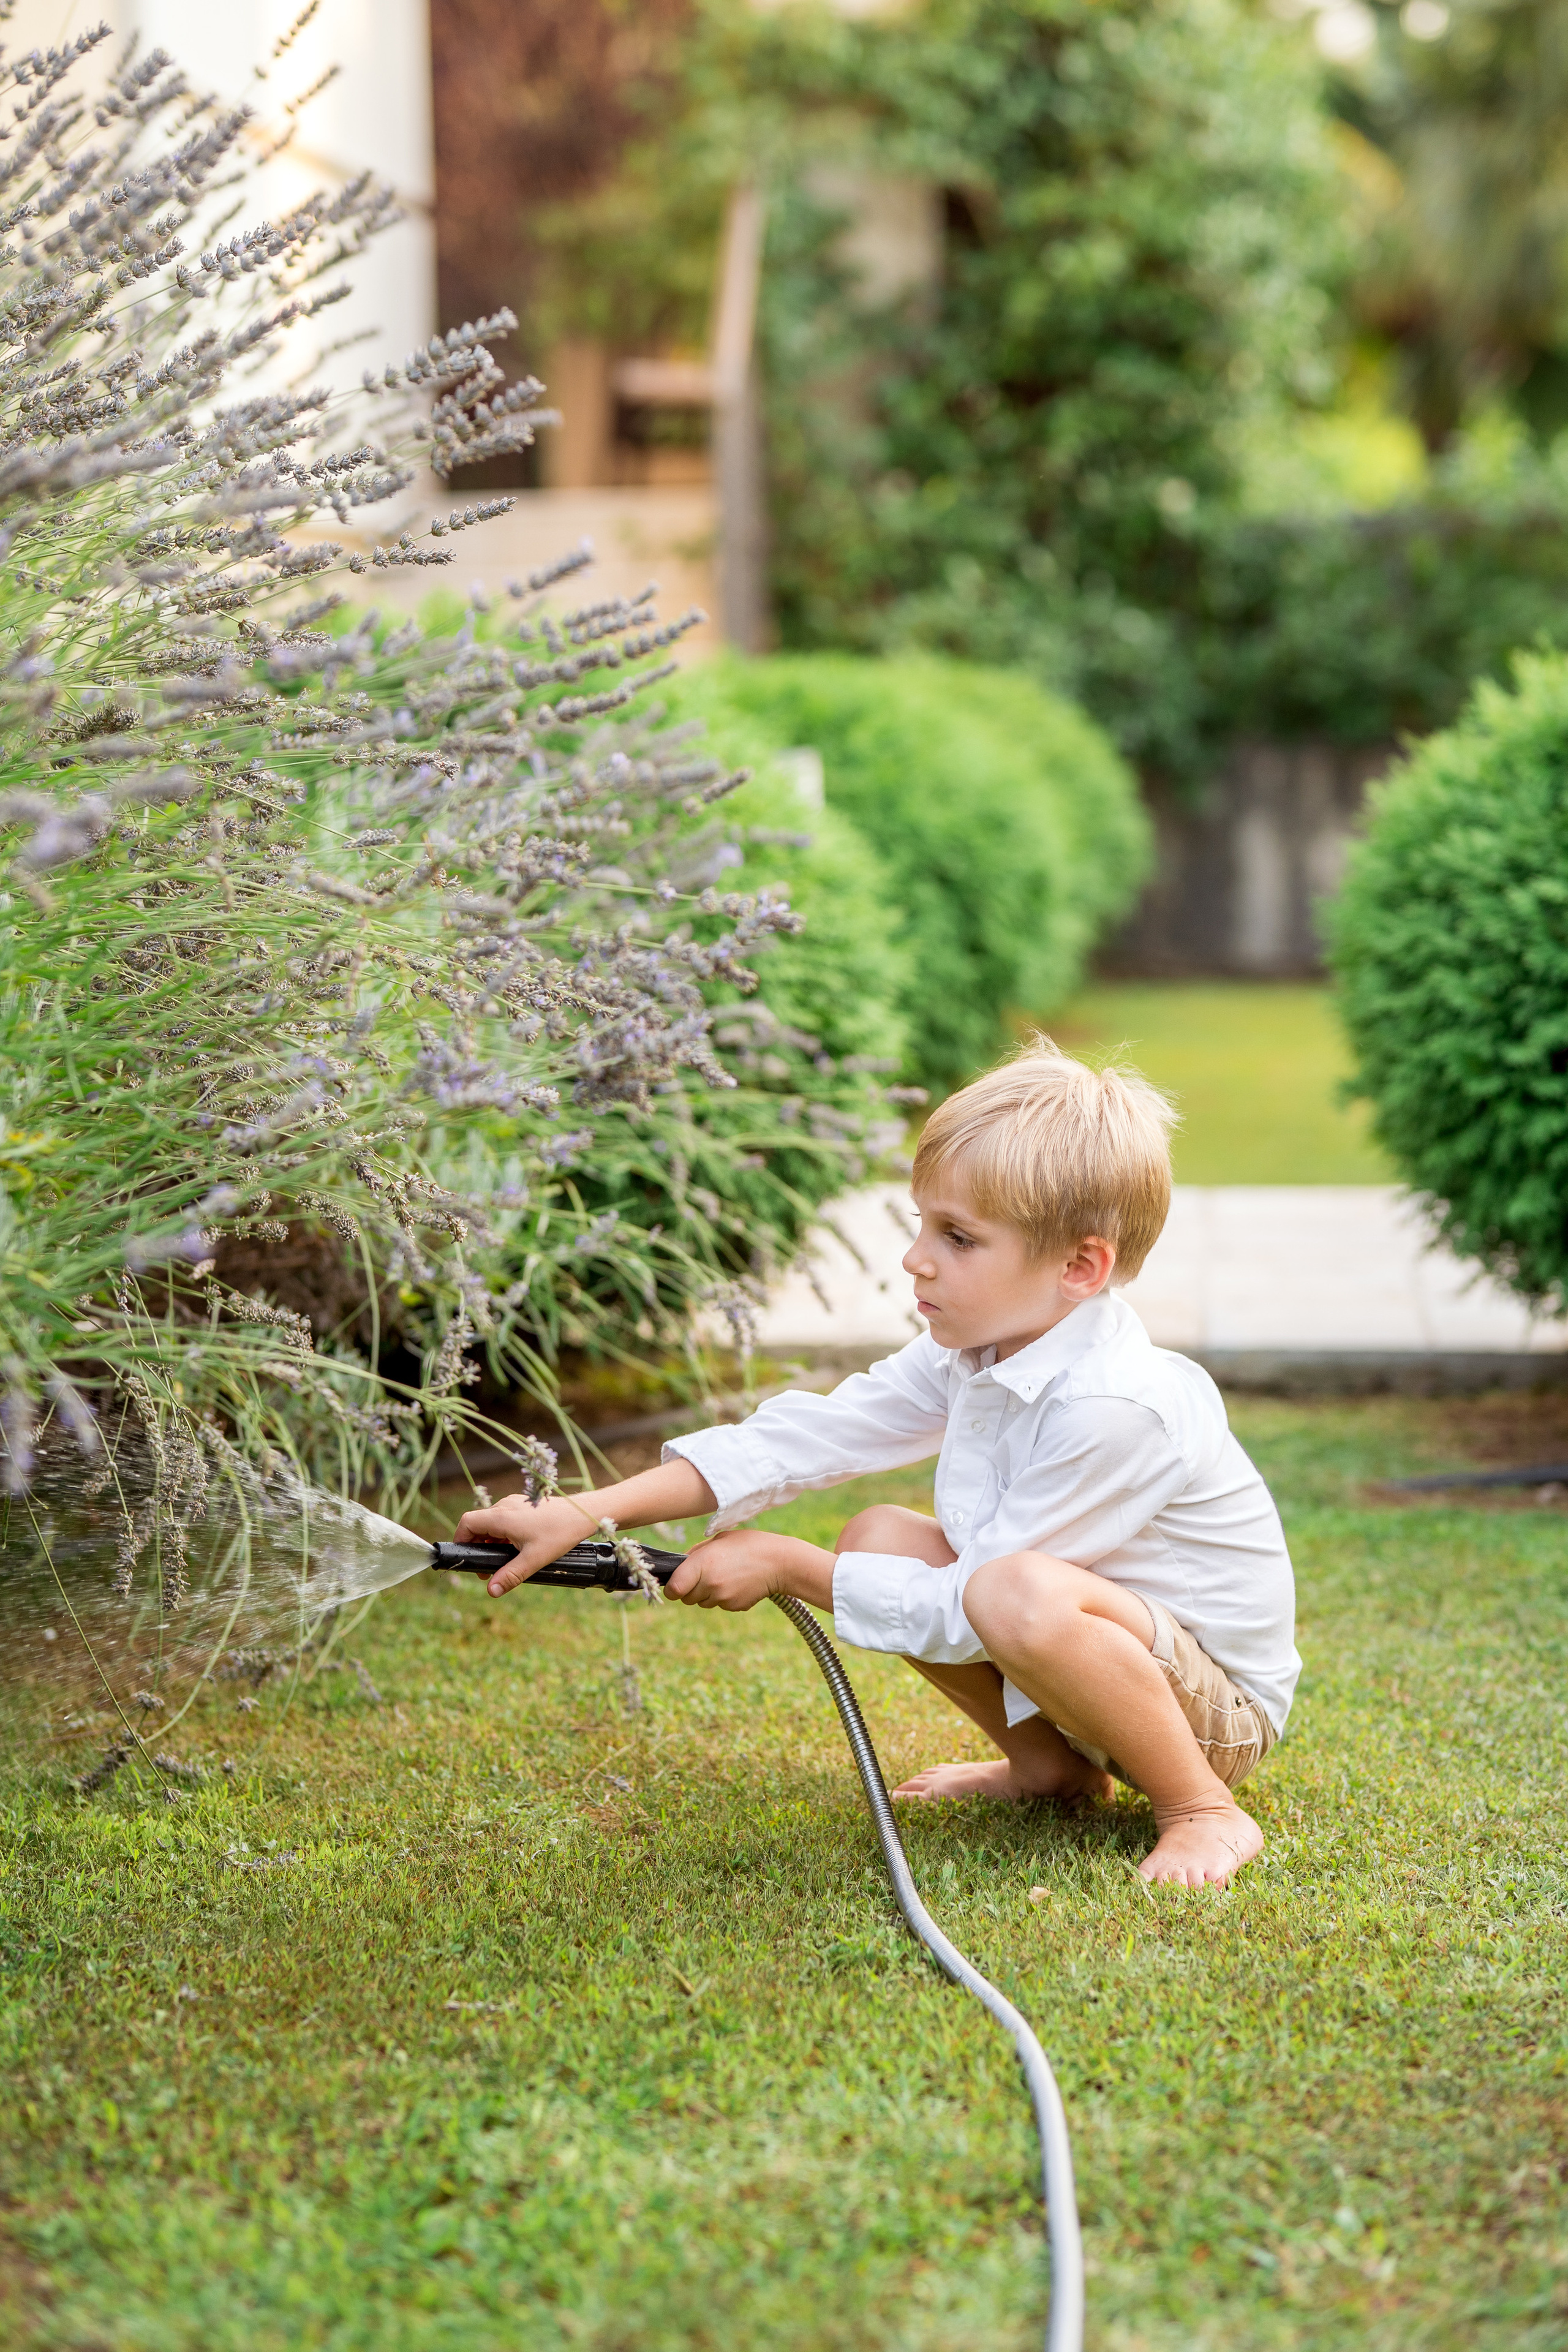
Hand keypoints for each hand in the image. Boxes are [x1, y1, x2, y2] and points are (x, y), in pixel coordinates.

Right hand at [451, 1491, 597, 1596]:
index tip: (467, 1558)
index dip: (461, 1539)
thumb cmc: (560, 1533)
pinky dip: (502, 1533)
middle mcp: (505, 1505)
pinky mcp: (524, 1505)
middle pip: (478, 1523)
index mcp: (502, 1516)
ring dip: (490, 1540)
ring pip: (492, 1521)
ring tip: (501, 1561)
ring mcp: (515, 1503)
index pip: (467, 1522)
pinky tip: (515, 1548)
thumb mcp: (534, 1559)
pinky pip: (504, 1518)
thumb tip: (491, 1591)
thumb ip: (510, 1575)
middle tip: (486, 1569)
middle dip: (477, 1545)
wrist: (583, 1513)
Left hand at [668, 1531, 834, 1612]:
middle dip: (690, 1589)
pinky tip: (737, 1582)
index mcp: (702, 1563)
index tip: (676, 1583)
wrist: (780, 1562)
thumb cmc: (748, 1544)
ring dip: (708, 1593)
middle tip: (705, 1574)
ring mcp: (723, 1598)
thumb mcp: (719, 1540)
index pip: (673, 1590)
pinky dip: (724, 1597)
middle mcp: (710, 1583)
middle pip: (686, 1599)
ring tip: (726, 1575)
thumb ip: (696, 1553)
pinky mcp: (734, 1606)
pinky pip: (720, 1605)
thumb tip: (680, 1566)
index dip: (672, 1587)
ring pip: (703, 1603)